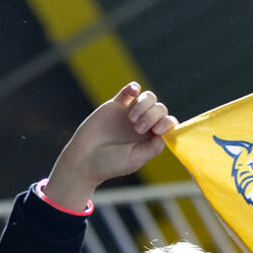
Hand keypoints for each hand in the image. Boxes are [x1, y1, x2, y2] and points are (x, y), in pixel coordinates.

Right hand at [46, 82, 177, 210]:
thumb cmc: (110, 164)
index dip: (166, 123)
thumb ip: (153, 147)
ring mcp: (130, 114)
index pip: (168, 124)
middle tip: (137, 128)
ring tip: (131, 119)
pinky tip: (133, 91)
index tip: (156, 130)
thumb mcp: (136, 159)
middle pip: (160, 109)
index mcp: (150, 139)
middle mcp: (143, 125)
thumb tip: (166, 133)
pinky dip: (134, 88)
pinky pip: (129, 91)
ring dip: (144, 104)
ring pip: (148, 98)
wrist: (84, 159)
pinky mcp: (116, 105)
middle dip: (152, 116)